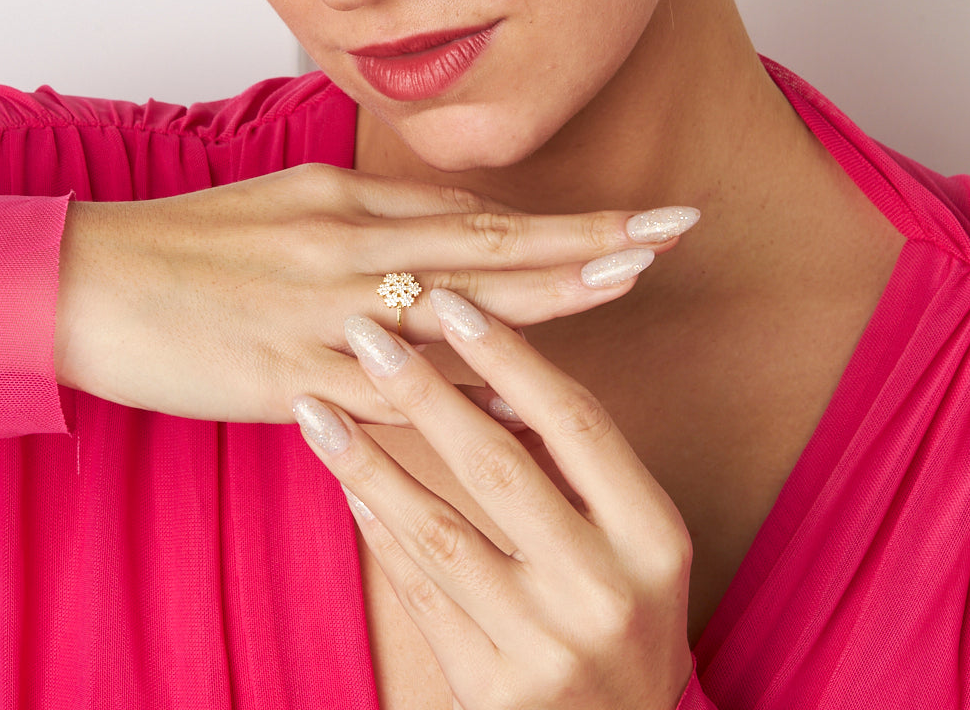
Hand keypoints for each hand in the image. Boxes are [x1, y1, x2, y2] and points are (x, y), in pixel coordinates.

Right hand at [53, 162, 698, 424]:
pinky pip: (395, 392)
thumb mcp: (289, 204)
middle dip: (585, 239)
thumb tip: (458, 233)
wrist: (90, 281)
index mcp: (347, 204)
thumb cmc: (192, 243)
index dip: (560, 220)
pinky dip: (463, 396)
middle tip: (671, 230)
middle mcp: (350, 248)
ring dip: (546, 298)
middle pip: (488, 245)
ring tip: (627, 283)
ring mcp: (327, 313)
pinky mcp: (293, 375)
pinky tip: (524, 404)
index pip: (476, 215)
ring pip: (456, 310)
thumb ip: (375, 217)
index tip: (635, 219)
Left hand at [292, 288, 694, 709]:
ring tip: (316, 406)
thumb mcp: (635, 541)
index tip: (449, 300)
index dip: (508, 354)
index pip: (574, 420)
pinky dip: (377, 531)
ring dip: (367, 460)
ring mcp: (545, 649)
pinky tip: (343, 483)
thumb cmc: (627, 620)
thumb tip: (494, 383)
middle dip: (421, 389)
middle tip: (366, 331)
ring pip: (436, 532)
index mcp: (653, 537)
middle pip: (496, 465)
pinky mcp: (492, 695)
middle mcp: (605, 592)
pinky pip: (419, 594)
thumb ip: (577, 466)